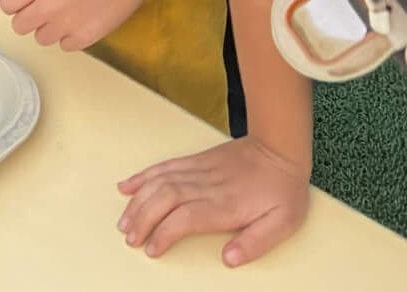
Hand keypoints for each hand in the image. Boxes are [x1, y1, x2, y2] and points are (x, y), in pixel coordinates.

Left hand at [0, 0, 145, 50]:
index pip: (6, 5)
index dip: (15, 2)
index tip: (25, 0)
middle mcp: (47, 8)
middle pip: (19, 26)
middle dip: (29, 17)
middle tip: (45, 8)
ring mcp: (65, 25)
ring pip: (41, 39)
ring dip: (50, 28)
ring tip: (66, 13)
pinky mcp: (84, 38)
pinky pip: (65, 46)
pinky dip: (70, 36)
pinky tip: (80, 20)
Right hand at [115, 136, 311, 267]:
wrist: (280, 146)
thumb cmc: (283, 188)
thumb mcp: (283, 222)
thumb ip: (256, 243)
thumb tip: (228, 260)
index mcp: (225, 204)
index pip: (184, 218)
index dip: (163, 233)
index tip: (151, 249)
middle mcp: (206, 186)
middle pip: (164, 199)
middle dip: (142, 219)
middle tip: (129, 238)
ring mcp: (198, 170)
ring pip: (159, 183)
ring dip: (138, 201)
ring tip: (123, 221)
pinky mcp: (195, 160)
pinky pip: (164, 167)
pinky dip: (143, 176)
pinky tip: (127, 186)